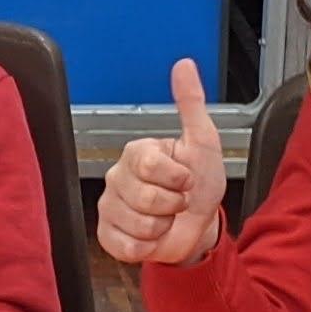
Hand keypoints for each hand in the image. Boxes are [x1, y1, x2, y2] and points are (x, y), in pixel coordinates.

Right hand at [96, 56, 227, 266]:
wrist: (198, 227)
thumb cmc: (200, 185)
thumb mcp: (203, 142)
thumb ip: (191, 104)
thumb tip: (184, 65)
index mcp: (137, 153)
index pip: (150, 165)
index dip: (177, 178)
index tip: (188, 179)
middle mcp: (117, 177)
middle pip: (145, 198)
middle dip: (173, 205)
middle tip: (178, 202)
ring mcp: (109, 207)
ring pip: (138, 224)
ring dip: (162, 227)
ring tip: (166, 219)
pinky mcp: (107, 235)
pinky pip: (125, 246)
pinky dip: (146, 247)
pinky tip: (151, 237)